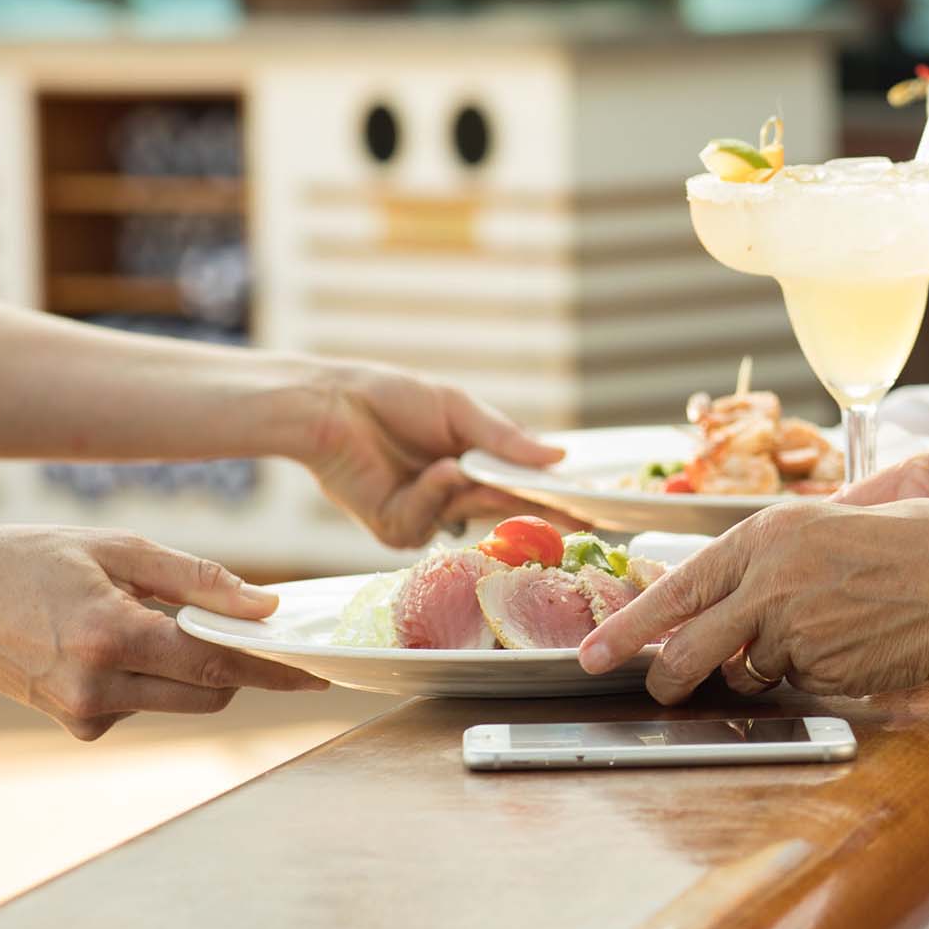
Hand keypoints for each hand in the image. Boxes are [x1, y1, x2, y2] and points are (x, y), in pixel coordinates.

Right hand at [0, 526, 327, 740]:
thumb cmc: (35, 560)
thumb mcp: (119, 548)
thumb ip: (197, 579)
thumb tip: (266, 608)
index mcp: (112, 635)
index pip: (218, 664)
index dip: (275, 670)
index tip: (318, 675)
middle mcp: (99, 685)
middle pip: (209, 694)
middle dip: (237, 666)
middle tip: (244, 628)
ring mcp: (84, 714)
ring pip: (180, 701)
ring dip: (188, 668)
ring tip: (140, 617)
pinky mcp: (77, 726)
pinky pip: (143, 705)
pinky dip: (148, 678)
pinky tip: (106, 644)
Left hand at [295, 362, 566, 546]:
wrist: (332, 407)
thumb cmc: (393, 399)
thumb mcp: (459, 410)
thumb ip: (506, 438)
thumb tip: (560, 456)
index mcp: (474, 462)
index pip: (524, 485)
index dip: (558, 496)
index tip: (596, 507)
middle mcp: (454, 493)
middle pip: (507, 508)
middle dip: (539, 508)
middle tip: (580, 516)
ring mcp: (427, 515)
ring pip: (471, 515)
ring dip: (471, 488)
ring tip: (455, 462)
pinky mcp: (397, 529)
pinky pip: (430, 522)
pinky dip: (432, 493)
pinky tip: (425, 471)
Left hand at [578, 498, 928, 703]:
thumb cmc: (925, 543)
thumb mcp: (838, 524)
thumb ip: (779, 555)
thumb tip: (733, 587)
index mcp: (768, 532)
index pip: (676, 587)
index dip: (628, 626)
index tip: (592, 651)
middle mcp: (769, 579)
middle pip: (686, 645)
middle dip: (666, 674)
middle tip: (660, 686)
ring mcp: (794, 629)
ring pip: (746, 671)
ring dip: (764, 669)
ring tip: (825, 634)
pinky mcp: (823, 669)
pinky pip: (798, 683)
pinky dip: (813, 675)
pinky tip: (855, 646)